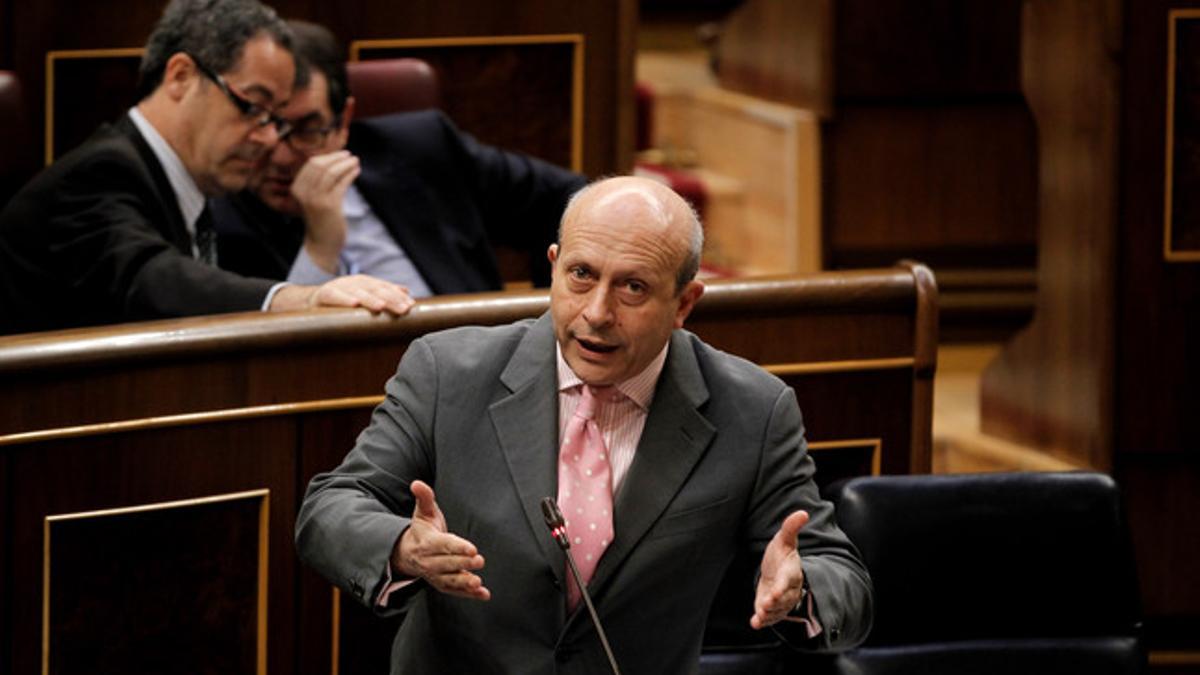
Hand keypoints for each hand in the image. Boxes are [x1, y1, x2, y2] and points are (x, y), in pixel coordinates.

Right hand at [291, 150, 360, 273]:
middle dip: (337, 158)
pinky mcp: (330, 205)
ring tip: (355, 161)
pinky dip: (350, 175)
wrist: (321, 243)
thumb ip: (318, 182)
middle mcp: (304, 192)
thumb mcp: (313, 198)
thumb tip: (334, 161)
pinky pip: (341, 183)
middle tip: (350, 155)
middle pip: (321, 165)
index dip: (328, 156)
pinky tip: (356, 171)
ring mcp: (316, 199)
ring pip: (331, 172)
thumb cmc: (320, 219)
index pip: (311, 164)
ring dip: (346, 164)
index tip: (340, 154)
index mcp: (297, 188)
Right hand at [308, 274, 414, 314]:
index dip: (398, 296)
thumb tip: (407, 290)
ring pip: (357, 292)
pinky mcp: (324, 294)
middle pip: (376, 290)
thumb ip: (384, 292)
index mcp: (366, 282)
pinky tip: (354, 304)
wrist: (312, 300)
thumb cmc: (343, 300)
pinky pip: (334, 296)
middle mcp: (354, 282)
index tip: (411, 306)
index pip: (385, 288)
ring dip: (370, 299)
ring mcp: (339, 286)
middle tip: (403, 309)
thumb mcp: (364, 295)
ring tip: (381, 306)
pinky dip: (344, 299)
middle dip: (391, 299)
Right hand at [392, 480, 490, 600]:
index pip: (443, 545)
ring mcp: (434, 575)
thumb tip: (417, 483)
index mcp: (427, 542)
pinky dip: (468, 595)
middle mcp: (429, 561)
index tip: (472, 549)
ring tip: (478, 583)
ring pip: (449, 580)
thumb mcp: (422, 511)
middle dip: (463, 563)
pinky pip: (455, 591)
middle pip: (447, 563)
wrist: (407, 552)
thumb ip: (423, 497)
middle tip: (479, 561)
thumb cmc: (422, 529)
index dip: (458, 547)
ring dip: (464, 583)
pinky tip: (483, 594)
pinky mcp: (442, 584)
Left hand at [750, 510, 809, 628]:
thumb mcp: (784, 539)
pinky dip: (763, 622)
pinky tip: (755, 624)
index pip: (787, 581)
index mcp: (791, 572)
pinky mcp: (772, 608)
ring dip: (768, 615)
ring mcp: (781, 600)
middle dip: (775, 604)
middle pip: (784, 599)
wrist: (778, 569)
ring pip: (777, 611)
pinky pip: (770, 617)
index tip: (773, 592)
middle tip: (764, 606)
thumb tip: (802, 512)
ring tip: (759, 617)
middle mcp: (788, 589)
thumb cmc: (781, 554)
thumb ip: (790, 527)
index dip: (781, 587)